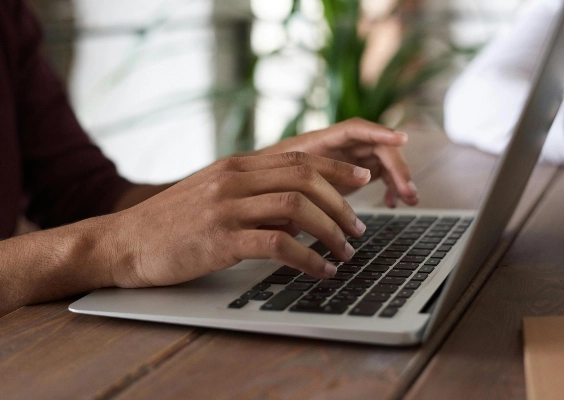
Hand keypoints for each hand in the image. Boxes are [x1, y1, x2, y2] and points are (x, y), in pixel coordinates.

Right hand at [109, 152, 371, 287]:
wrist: (123, 242)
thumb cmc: (171, 223)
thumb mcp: (214, 195)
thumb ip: (254, 196)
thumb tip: (299, 212)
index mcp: (236, 166)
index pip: (299, 158)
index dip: (337, 167)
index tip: (362, 178)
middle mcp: (234, 179)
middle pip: (305, 178)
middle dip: (341, 203)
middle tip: (358, 227)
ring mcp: (226, 207)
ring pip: (297, 208)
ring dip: (330, 231)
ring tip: (345, 251)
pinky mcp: (219, 239)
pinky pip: (277, 245)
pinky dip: (307, 258)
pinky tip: (320, 271)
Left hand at [257, 118, 417, 206]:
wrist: (260, 184)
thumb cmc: (267, 179)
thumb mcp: (278, 183)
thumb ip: (296, 186)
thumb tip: (311, 201)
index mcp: (321, 141)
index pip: (355, 129)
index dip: (379, 132)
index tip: (401, 139)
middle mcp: (339, 145)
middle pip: (377, 147)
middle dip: (397, 167)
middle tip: (408, 191)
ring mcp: (348, 157)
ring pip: (383, 161)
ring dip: (399, 178)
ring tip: (408, 199)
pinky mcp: (353, 172)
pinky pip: (379, 174)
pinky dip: (389, 187)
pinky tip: (392, 203)